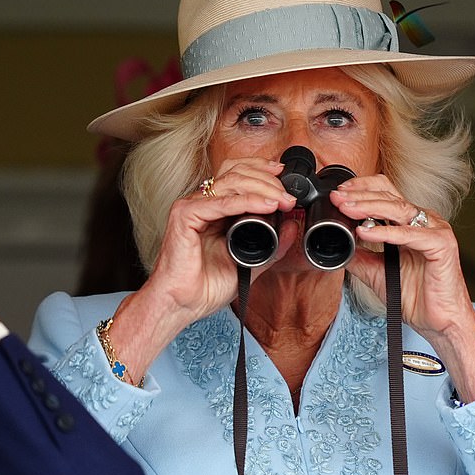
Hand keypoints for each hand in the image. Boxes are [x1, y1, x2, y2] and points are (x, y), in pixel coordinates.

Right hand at [106, 157, 297, 381]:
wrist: (182, 304)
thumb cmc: (205, 286)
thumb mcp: (250, 262)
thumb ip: (273, 245)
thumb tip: (292, 225)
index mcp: (213, 208)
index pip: (237, 174)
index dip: (261, 170)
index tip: (285, 176)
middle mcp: (201, 203)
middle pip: (236, 173)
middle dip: (267, 179)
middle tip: (289, 196)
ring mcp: (191, 206)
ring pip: (231, 183)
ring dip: (262, 188)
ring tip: (283, 200)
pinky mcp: (185, 216)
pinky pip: (221, 203)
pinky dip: (247, 202)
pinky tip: (266, 205)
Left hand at [331, 176, 474, 400]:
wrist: (439, 323)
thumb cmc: (416, 298)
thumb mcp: (377, 273)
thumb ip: (359, 258)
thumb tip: (339, 246)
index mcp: (411, 224)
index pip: (386, 194)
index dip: (362, 189)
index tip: (339, 194)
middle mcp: (424, 222)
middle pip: (390, 197)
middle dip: (360, 196)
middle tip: (338, 199)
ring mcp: (435, 231)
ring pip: (399, 209)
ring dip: (369, 207)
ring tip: (347, 209)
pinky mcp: (442, 245)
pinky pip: (410, 235)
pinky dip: (386, 233)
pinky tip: (366, 232)